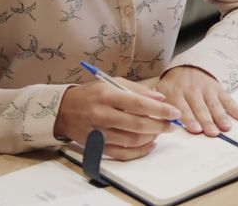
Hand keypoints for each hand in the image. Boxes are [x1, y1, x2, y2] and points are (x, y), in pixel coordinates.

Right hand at [54, 77, 179, 159]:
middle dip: (160, 126)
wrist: (62, 110)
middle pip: (138, 124)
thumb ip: (138, 90)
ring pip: (132, 140)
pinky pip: (122, 153)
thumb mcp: (112, 83)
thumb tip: (160, 97)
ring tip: (160, 131)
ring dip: (152, 137)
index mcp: (107, 96)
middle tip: (172, 125)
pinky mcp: (97, 146)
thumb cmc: (91, 94)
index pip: (139, 104)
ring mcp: (99, 133)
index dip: (160, 110)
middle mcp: (102, 115)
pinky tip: (150, 144)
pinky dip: (139, 151)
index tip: (174, 112)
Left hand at [156, 66, 237, 136]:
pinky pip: (228, 98)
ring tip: (226, 128)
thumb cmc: (171, 86)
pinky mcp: (218, 88)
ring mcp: (206, 89)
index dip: (188, 118)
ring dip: (221, 116)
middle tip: (211, 132)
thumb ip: (155, 105)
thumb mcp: (159, 91)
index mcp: (175, 92)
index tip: (194, 129)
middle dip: (206, 120)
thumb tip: (150, 122)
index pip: (182, 107)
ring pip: (214, 104)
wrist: (187, 66)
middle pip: (200, 108)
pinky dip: (235, 108)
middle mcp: (191, 90)